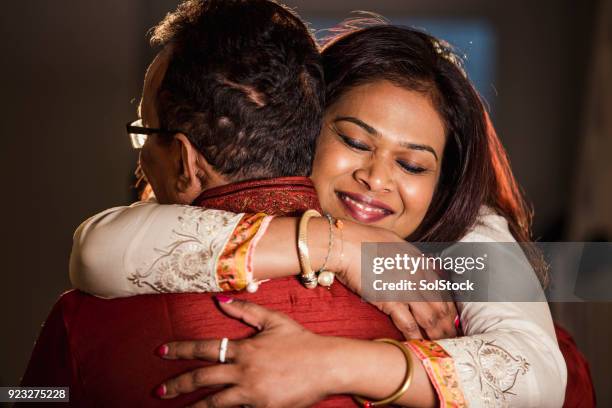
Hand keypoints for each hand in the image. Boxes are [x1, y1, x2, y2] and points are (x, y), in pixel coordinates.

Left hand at [156, 297, 340, 407]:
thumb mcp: (273, 320)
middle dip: (177, 385)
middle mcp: (244, 371)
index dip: (180, 350)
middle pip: (202, 379)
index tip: (161, 351)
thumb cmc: (302, 341)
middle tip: (159, 391)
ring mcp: (253, 393)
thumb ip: (244, 310)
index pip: (204, 348)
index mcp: (244, 348)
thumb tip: (218, 300)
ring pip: (214, 403)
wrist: (327, 365)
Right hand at [337, 222, 458, 339]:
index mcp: (420, 261)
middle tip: (453, 339)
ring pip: (430, 318)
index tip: (451, 319)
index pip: (443, 289)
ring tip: (441, 347)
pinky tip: (420, 345)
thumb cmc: (364, 240)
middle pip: (440, 307)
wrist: (346, 244)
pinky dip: (416, 337)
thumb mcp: (395, 241)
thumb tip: (416, 262)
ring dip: (437, 335)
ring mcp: (406, 289)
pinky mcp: (391, 301)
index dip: (449, 308)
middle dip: (448, 326)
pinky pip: (409, 324)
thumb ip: (409, 256)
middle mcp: (418, 276)